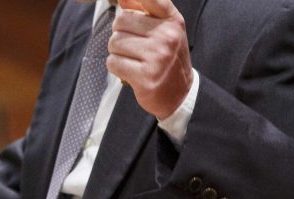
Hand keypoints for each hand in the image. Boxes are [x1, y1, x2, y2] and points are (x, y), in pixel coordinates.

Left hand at [109, 0, 193, 119]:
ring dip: (116, 52)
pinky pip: (113, 62)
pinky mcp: (145, 77)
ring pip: (114, 43)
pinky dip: (115, 67)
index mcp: (172, 21)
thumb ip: (144, 11)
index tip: (123, 1)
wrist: (180, 93)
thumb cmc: (167, 57)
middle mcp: (167, 36)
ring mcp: (157, 57)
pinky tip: (128, 70)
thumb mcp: (164, 30)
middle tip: (131, 47)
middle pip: (120, 22)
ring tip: (131, 59)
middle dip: (120, 34)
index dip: (131, 0)